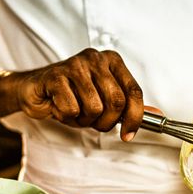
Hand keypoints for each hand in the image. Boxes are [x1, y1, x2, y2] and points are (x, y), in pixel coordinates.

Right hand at [10, 48, 143, 140]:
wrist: (34, 91)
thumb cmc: (70, 95)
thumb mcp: (103, 100)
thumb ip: (129, 107)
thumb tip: (158, 116)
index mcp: (112, 61)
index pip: (134, 92)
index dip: (134, 118)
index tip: (128, 135)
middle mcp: (96, 58)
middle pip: (116, 102)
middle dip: (105, 122)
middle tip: (92, 122)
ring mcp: (75, 65)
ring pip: (94, 108)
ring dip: (83, 120)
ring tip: (73, 111)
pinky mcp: (55, 75)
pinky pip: (71, 109)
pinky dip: (65, 116)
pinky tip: (58, 106)